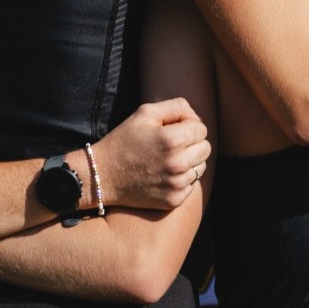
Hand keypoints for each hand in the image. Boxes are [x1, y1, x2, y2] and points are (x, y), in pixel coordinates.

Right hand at [92, 98, 209, 210]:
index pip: (201, 129)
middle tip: (171, 145)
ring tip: (167, 159)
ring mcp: (176, 185)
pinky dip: (182, 179)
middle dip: (193, 143)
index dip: (187, 126)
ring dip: (189, 161)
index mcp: (173, 140)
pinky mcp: (173, 200)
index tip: (171, 130)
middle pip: (206, 148)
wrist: (102, 175)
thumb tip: (198, 119)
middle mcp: (178, 164)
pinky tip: (164, 175)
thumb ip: (177, 107)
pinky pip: (191, 185)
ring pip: (201, 167)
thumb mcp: (145, 113)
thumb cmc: (124, 140)